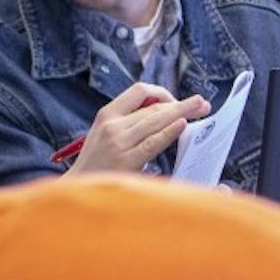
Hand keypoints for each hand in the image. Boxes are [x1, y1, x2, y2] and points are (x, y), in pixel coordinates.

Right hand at [67, 82, 209, 176]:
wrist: (78, 187)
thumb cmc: (97, 163)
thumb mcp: (105, 134)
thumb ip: (128, 123)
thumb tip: (162, 114)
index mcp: (107, 114)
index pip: (139, 91)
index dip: (162, 93)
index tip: (176, 102)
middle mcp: (112, 124)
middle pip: (153, 107)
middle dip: (180, 104)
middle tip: (201, 103)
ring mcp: (118, 142)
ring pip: (155, 120)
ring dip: (182, 112)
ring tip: (201, 108)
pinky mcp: (126, 161)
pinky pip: (152, 143)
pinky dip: (169, 132)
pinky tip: (183, 125)